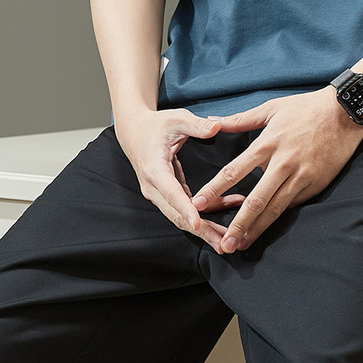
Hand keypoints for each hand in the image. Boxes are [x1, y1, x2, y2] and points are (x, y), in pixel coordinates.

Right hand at [115, 108, 244, 247]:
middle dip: (201, 230)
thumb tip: (217, 126)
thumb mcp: (176, 118)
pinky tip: (227, 211)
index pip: (171, 192)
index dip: (185, 208)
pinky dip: (205, 213)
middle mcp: (154, 187)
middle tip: (224, 243)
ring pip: (181, 216)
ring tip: (228, 239)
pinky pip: (186, 208)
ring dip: (205, 229)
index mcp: (154, 169)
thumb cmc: (155, 125)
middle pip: (177, 214)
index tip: (198, 223)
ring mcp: (159, 194)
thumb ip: (197, 124)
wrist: (134, 132)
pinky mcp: (167, 194)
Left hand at [192, 87, 362, 254]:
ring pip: (275, 208)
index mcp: (268, 142)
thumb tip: (211, 121)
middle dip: (237, 223)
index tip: (199, 203)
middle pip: (255, 200)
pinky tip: (266, 229)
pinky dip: (278, 218)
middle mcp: (283, 162)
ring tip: (242, 244)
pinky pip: (293, 204)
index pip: (235, 170)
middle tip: (223, 242)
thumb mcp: (271, 107)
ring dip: (257, 229)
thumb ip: (240, 120)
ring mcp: (301, 176)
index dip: (215, 188)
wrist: (344, 112)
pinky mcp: (315, 184)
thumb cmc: (305, 108)